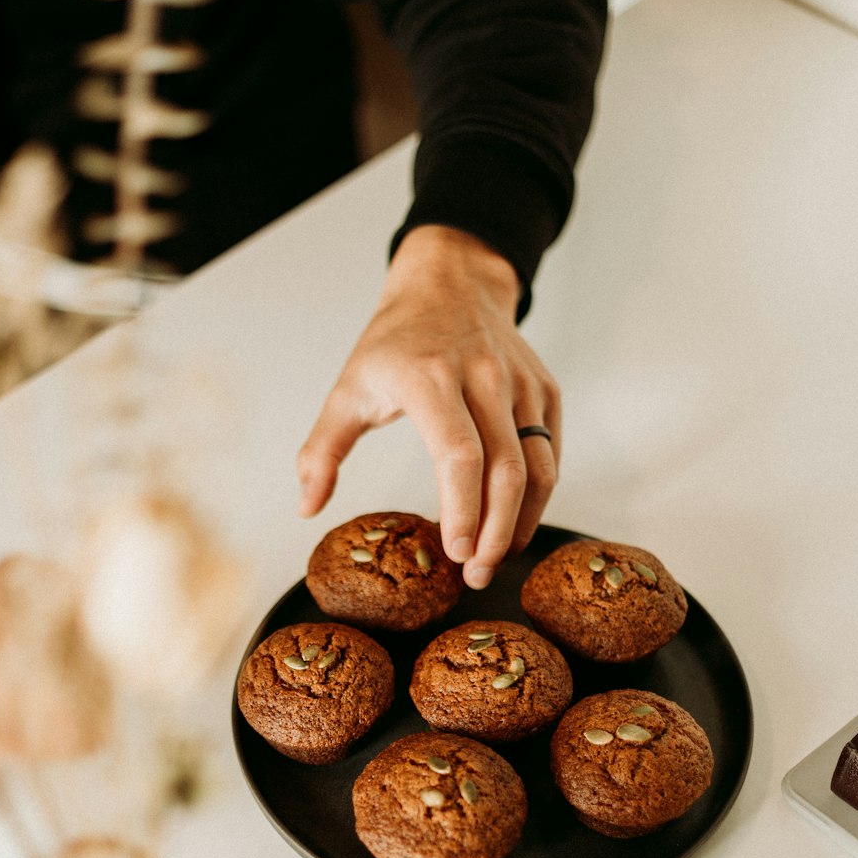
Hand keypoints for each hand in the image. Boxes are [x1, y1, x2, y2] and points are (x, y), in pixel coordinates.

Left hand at [297, 225, 560, 589]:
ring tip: (498, 557)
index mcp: (430, 378)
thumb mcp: (348, 388)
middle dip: (496, 533)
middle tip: (478, 575)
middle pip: (507, 469)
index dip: (463, 509)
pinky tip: (515, 523)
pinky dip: (538, 496)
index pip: (458, 454)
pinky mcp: (544, 390)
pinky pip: (551, 451)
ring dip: (523, 522)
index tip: (457, 553)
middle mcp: (483, 377)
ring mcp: (520, 383)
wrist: (451, 282)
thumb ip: (323, 450)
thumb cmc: (395, 342)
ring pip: (539, 465)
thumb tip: (306, 506)